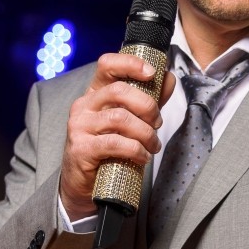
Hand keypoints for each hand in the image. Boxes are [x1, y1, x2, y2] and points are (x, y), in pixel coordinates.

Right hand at [60, 52, 176, 217]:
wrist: (84, 185)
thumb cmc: (109, 149)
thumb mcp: (130, 121)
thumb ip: (149, 100)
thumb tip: (169, 78)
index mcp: (95, 94)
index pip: (107, 65)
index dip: (130, 63)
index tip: (152, 73)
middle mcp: (83, 106)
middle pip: (119, 90)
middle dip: (147, 106)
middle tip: (157, 122)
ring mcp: (80, 127)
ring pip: (120, 118)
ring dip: (145, 132)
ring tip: (153, 145)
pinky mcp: (81, 149)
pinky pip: (115, 143)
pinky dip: (136, 149)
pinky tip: (142, 156)